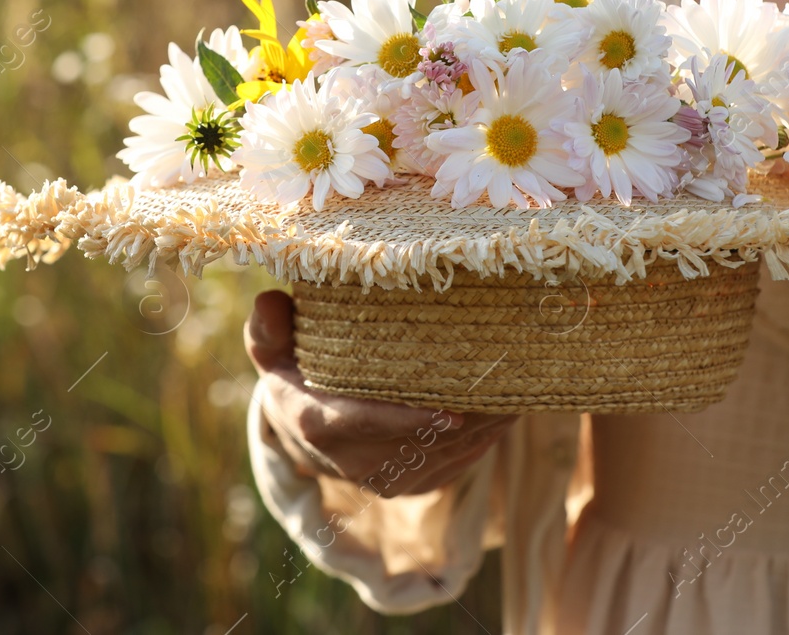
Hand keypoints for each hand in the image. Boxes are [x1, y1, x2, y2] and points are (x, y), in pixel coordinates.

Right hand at [244, 290, 516, 496]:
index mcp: (318, 423)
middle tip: (509, 382)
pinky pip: (455, 467)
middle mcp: (352, 462)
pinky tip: (508, 412)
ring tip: (518, 390)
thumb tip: (272, 300)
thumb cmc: (293, 370)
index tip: (451, 411)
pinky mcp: (410, 487)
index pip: (365, 423)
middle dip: (468, 418)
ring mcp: (384, 480)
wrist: (302, 429)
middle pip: (420, 442)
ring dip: (485, 428)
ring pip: (446, 456)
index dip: (408, 420)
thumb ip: (269, 327)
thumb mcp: (272, 346)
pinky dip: (484, 441)